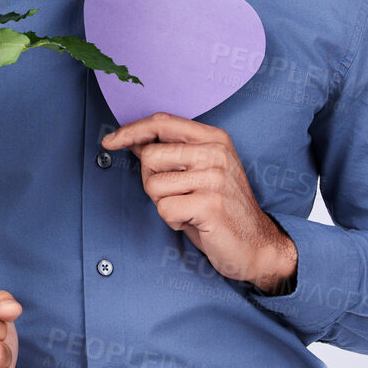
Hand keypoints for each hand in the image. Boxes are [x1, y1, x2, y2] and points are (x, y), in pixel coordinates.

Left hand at [100, 112, 297, 292]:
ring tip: (189, 209)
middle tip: (176, 196)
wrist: (258, 245)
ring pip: (153, 185)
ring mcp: (214, 177)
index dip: (130, 131)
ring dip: (164, 204)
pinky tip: (194, 222)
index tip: (109, 141)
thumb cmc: (223, 210)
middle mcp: (215, 152)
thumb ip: (171, 153)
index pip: (162, 122)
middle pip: (150, 156)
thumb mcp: (200, 172)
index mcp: (214, 138)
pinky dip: (173, 222)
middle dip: (152, 182)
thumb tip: (133, 140)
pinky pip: (165, 210)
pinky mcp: (209, 204)